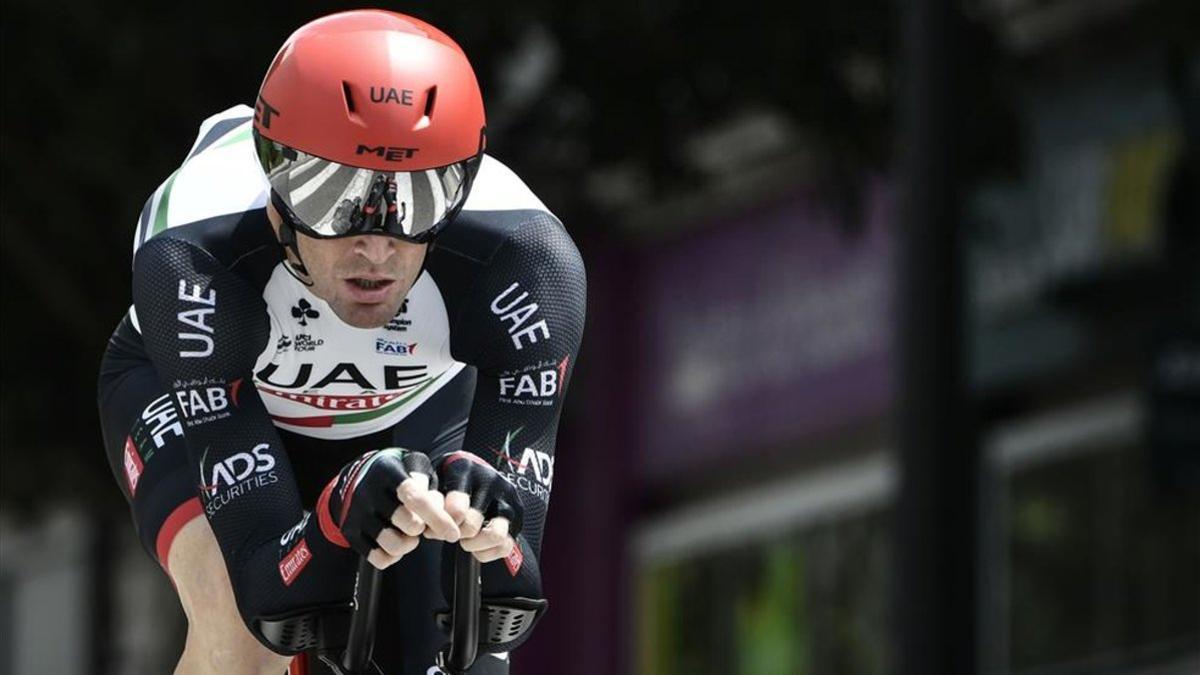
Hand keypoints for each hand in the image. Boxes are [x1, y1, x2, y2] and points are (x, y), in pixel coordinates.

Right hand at [318, 448, 461, 569]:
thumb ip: (431, 487)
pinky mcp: (349, 530)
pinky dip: (392, 556)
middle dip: (422, 529)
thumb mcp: (415, 467)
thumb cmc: (398, 474)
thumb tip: (446, 514)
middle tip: (420, 524)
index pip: (416, 498)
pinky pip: (378, 558)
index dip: (437, 518)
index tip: (453, 534)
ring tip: (408, 535)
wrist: (356, 476)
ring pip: (394, 545)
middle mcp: (370, 491)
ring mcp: (357, 512)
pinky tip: (393, 543)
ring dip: (408, 545)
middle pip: (409, 524)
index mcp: (389, 471)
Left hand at [438, 451, 523, 562]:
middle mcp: (490, 481)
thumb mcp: (432, 480)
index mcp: (464, 469)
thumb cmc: (447, 481)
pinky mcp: (517, 518)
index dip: (442, 524)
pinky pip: (505, 546)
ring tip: (465, 542)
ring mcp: (507, 499)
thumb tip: (428, 529)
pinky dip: (487, 553)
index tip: (435, 524)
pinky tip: (476, 547)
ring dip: (475, 545)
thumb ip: (426, 499)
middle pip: (471, 524)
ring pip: (495, 534)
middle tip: (449, 532)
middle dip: (456, 534)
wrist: (476, 474)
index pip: (455, 508)